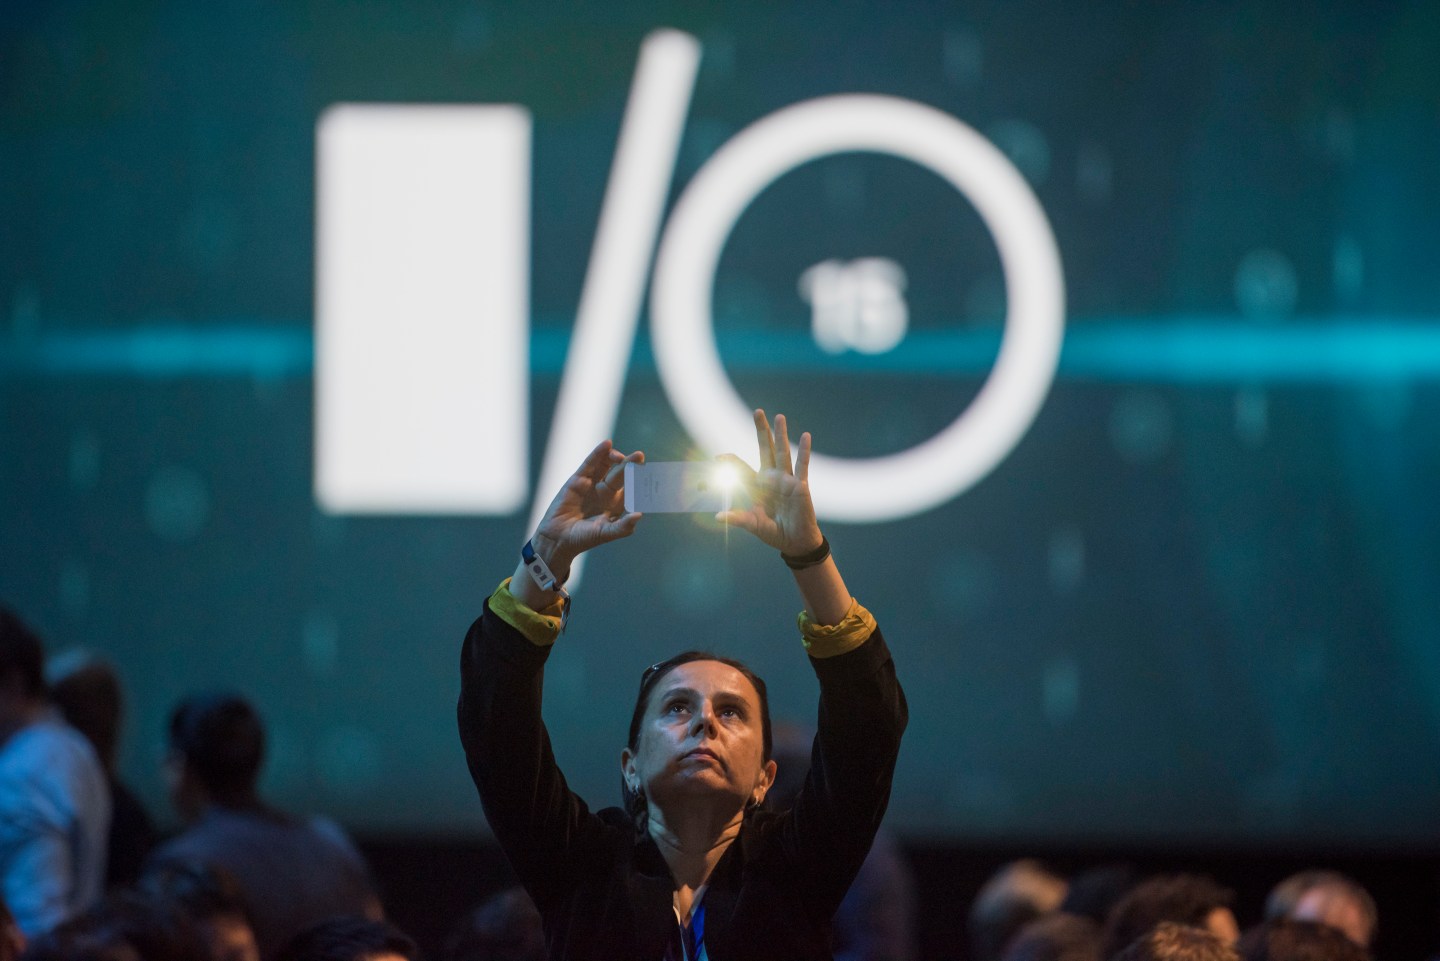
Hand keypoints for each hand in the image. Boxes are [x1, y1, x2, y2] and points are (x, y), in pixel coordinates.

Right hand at [530, 440, 644, 577]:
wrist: (557, 538)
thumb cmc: (583, 539)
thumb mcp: (605, 534)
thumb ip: (623, 527)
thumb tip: (640, 515)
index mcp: (617, 505)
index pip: (632, 489)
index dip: (639, 482)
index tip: (648, 476)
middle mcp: (606, 492)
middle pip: (621, 474)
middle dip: (630, 465)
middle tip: (640, 456)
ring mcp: (593, 484)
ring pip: (607, 465)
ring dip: (616, 457)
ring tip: (621, 456)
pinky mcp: (578, 479)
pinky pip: (590, 463)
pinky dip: (598, 453)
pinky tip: (607, 444)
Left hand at [717, 409, 823, 555]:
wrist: (794, 542)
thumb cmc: (772, 532)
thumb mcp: (753, 525)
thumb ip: (737, 519)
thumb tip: (717, 517)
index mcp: (756, 486)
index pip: (741, 468)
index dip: (730, 462)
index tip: (716, 458)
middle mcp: (770, 478)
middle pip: (765, 449)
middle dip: (761, 431)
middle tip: (757, 411)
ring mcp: (786, 480)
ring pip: (782, 453)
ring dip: (780, 434)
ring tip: (779, 416)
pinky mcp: (800, 486)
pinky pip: (802, 466)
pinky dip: (804, 451)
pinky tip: (806, 436)